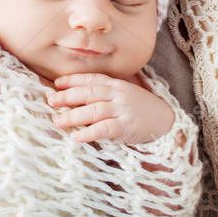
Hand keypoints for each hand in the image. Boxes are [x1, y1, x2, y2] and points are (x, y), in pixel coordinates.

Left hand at [47, 72, 174, 144]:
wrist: (167, 121)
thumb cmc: (140, 108)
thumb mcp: (124, 95)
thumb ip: (105, 93)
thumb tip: (76, 97)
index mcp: (117, 85)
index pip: (91, 79)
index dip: (73, 80)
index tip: (57, 83)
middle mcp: (118, 95)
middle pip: (88, 93)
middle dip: (67, 96)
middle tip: (50, 100)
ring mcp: (122, 110)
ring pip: (93, 111)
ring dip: (73, 116)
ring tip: (57, 120)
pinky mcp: (126, 127)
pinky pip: (104, 129)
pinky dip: (89, 133)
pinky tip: (76, 137)